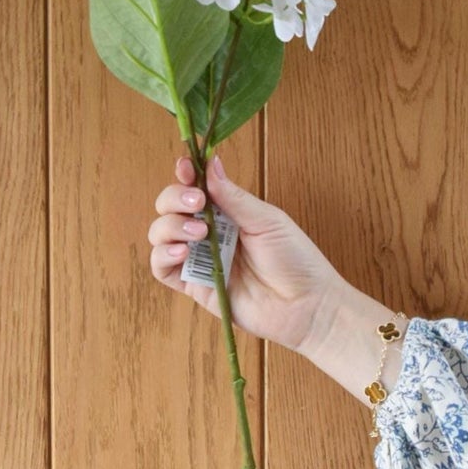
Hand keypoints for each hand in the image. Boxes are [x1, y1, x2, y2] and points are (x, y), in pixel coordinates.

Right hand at [146, 155, 403, 399]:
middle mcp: (209, 233)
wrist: (306, 305)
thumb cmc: (295, 258)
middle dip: (175, 198)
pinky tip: (181, 252)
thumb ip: (233, 197)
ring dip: (170, 226)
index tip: (186, 168)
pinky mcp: (194, 287)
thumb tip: (211, 162)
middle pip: (170, 208)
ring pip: (161, 235)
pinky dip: (162, 255)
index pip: (194, 188)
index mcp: (228, 212)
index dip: (185, 175)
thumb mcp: (266, 220)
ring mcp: (199, 259)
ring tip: (199, 233)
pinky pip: (162, 269)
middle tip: (197, 203)